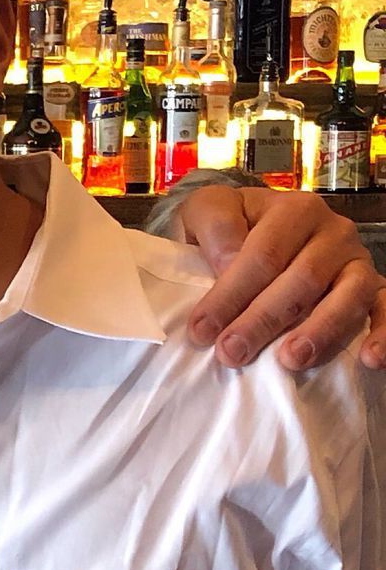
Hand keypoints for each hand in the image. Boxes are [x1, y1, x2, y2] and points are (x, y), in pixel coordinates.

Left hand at [177, 186, 385, 370]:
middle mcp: (334, 233)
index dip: (230, 295)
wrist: (252, 227)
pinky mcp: (373, 289)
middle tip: (232, 353)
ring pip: (348, 297)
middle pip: (302, 280)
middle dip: (264, 321)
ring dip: (320, 331)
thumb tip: (228, 261)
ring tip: (290, 360)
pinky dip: (382, 334)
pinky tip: (370, 360)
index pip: (264, 256)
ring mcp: (357, 262)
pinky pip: (385, 309)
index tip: (202, 331)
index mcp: (294, 210)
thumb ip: (216, 225)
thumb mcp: (206, 209)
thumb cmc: (227, 226)